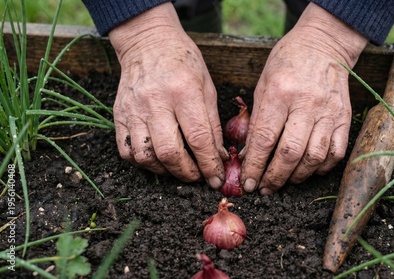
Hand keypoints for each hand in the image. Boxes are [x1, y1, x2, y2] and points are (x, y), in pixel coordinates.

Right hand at [109, 3, 226, 187]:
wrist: (148, 44)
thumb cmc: (184, 64)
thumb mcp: (207, 88)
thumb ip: (213, 124)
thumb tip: (219, 157)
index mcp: (183, 92)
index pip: (198, 138)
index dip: (209, 165)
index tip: (216, 180)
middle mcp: (155, 102)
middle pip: (169, 152)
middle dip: (187, 173)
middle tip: (198, 177)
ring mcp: (133, 110)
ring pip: (145, 157)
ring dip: (165, 171)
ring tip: (179, 169)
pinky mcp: (118, 115)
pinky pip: (127, 151)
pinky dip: (144, 163)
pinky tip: (158, 160)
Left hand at [241, 3, 367, 194]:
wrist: (323, 46)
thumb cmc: (286, 64)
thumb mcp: (262, 85)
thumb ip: (256, 121)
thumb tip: (248, 156)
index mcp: (279, 93)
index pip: (264, 139)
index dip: (254, 166)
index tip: (248, 183)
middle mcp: (306, 104)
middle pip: (290, 153)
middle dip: (274, 178)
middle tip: (264, 189)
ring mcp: (329, 112)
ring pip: (314, 157)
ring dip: (296, 177)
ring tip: (284, 182)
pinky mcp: (344, 117)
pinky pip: (335, 152)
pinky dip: (321, 168)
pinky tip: (308, 170)